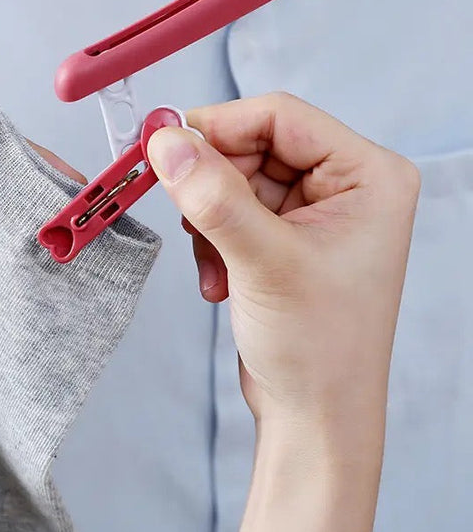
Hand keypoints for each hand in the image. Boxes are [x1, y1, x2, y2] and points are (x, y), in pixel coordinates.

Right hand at [146, 93, 419, 531]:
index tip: (164, 146)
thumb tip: (166, 141)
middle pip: (253, 145)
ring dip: (210, 218)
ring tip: (216, 264)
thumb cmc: (317, 347)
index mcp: (367, 175)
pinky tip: (220, 278)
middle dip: (212, 184)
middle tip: (188, 218)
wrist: (314, 415)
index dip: (217, 127)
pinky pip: (231, 208)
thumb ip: (212, 196)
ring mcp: (314, 211)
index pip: (279, 117)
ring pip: (234, 178)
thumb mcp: (262, 262)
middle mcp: (345, 184)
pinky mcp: (285, 234)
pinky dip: (212, 238)